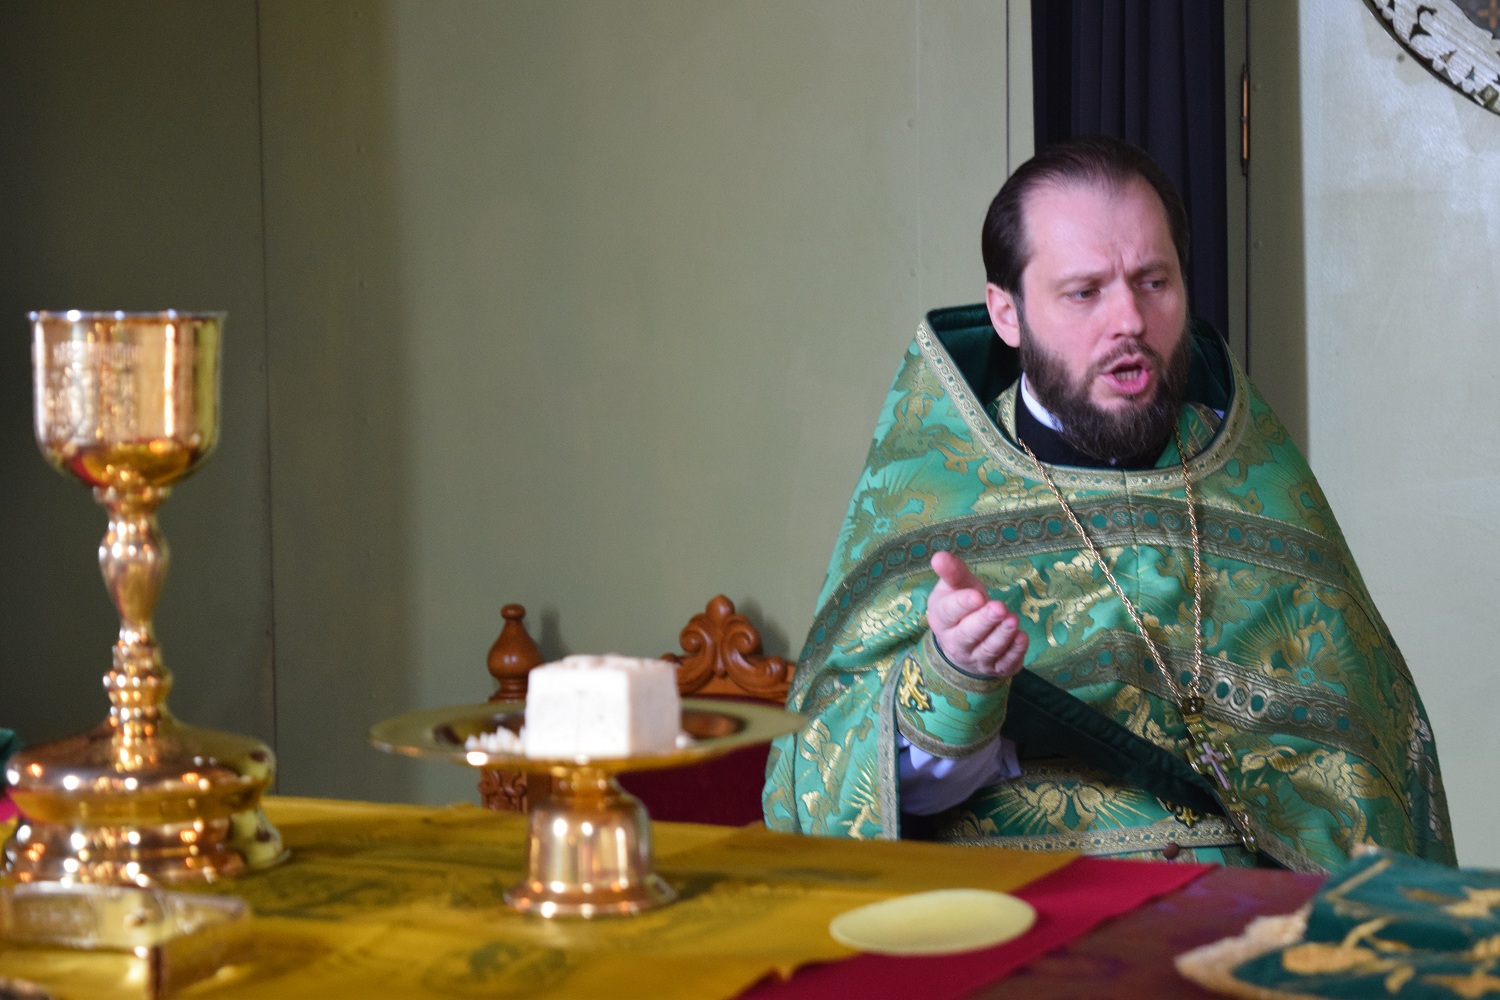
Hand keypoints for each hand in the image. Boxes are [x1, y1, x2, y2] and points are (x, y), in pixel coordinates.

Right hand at [927, 551, 1026, 676]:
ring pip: (988, 649)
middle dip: (984, 621)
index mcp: (942, 619)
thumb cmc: (961, 607)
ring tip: (1013, 620)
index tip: (977, 596)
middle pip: (969, 634)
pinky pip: (1005, 664)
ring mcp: (976, 658)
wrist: (962, 645)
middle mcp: (956, 642)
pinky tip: (1022, 638)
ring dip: (1002, 635)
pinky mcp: (996, 669)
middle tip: (999, 608)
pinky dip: (1014, 653)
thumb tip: (939, 556)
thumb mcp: (955, 587)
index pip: (949, 612)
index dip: (963, 604)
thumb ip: (952, 572)